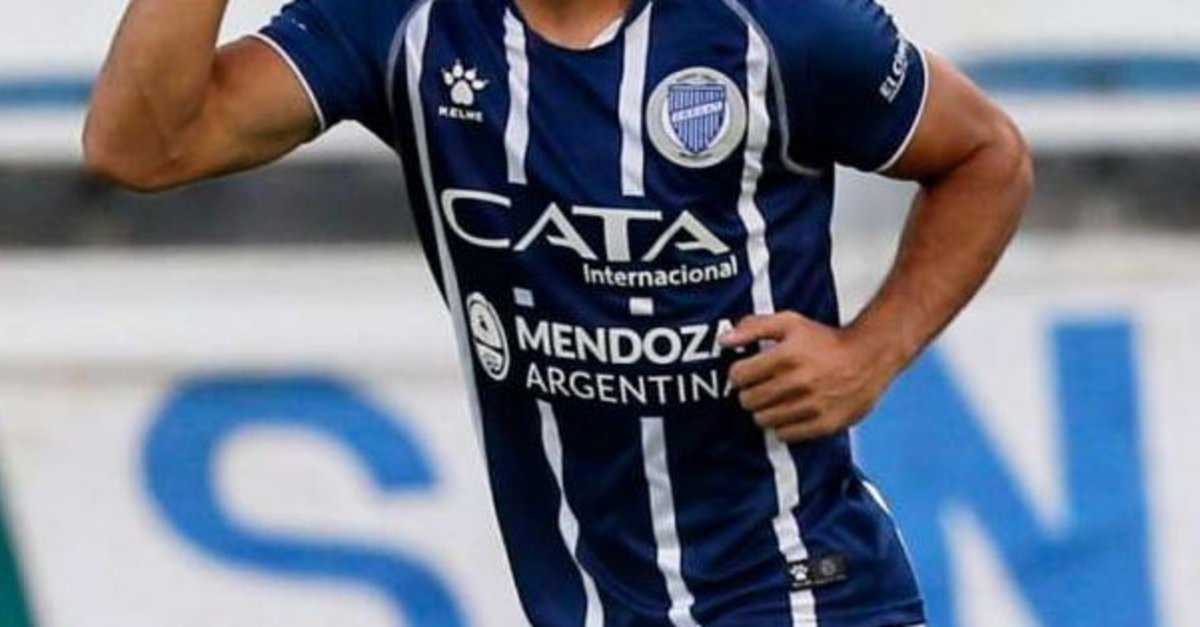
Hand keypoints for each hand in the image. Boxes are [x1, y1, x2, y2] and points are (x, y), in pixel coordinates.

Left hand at [720, 311, 903, 441]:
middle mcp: (798, 382)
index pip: (738, 376)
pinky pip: (785, 435)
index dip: (739, 374)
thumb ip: (754, 327)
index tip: (747, 373)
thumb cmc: (825, 340)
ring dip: (765, 410)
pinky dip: (783, 426)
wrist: (869, 358)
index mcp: (786, 356)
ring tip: (776, 399)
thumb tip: (724, 340)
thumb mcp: (790, 323)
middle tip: (761, 387)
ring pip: (763, 420)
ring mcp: (811, 406)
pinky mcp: (823, 424)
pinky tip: (790, 412)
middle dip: (750, 393)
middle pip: (748, 400)